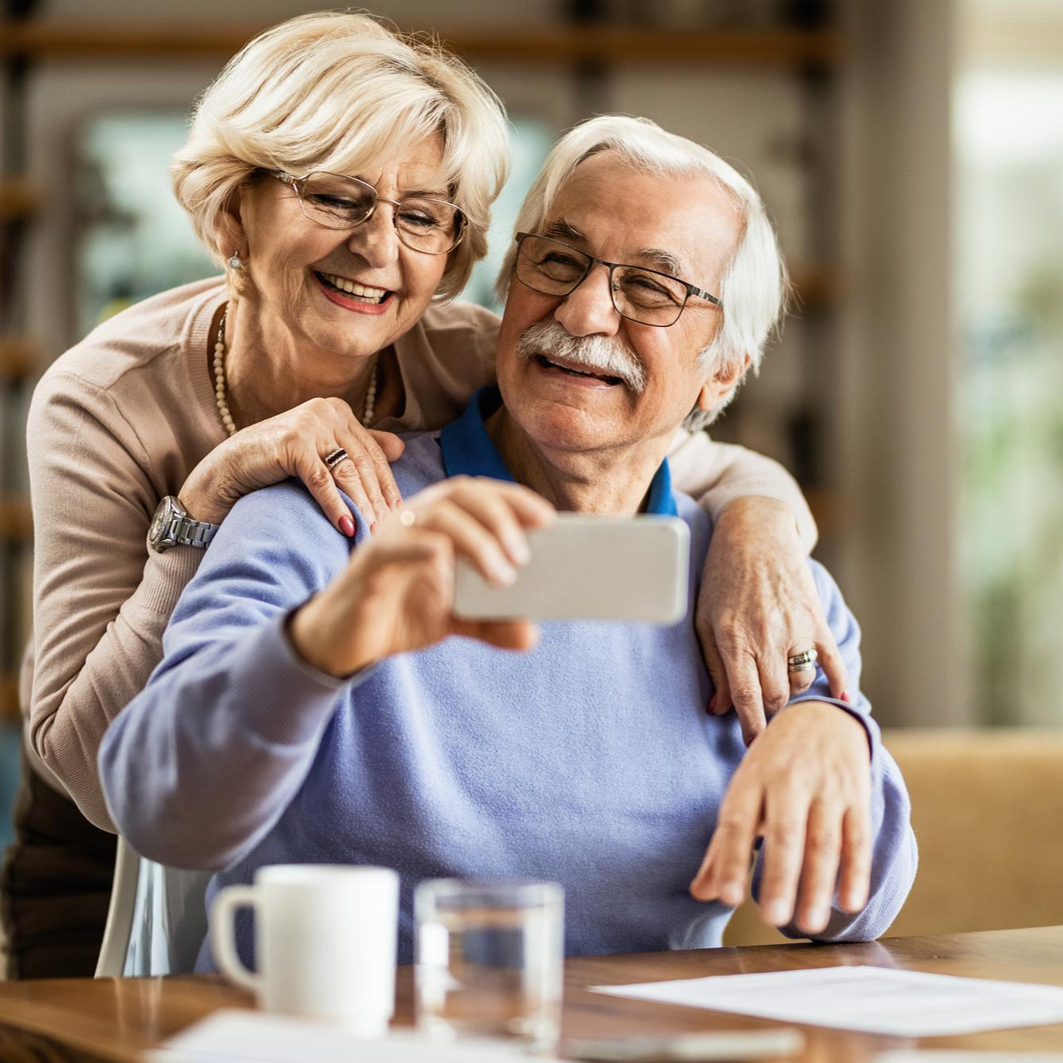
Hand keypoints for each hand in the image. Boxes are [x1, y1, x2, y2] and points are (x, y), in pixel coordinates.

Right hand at [179, 397, 404, 533]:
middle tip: (390, 530)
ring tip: (372, 534)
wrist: (228, 469)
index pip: (372, 453)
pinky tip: (347, 527)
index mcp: (338, 411)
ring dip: (362, 507)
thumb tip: (401, 448)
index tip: (400, 514)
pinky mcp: (292, 442)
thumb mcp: (321, 451)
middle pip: (363, 463)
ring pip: (346, 473)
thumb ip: (357, 446)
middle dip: (378, 500)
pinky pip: (322, 480)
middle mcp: (326, 411)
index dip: (387, 485)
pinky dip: (336, 506)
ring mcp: (309, 424)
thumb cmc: (276, 463)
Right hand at [289, 476, 555, 675]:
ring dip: (476, 538)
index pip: (480, 494)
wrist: (344, 641)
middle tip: (524, 555)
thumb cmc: (399, 614)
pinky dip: (422, 546)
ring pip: (435, 514)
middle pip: (460, 493)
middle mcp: (416, 518)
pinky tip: (444, 559)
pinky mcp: (370, 563)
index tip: (548, 519)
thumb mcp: (454, 620)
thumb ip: (491, 622)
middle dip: (500, 516)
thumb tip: (531, 634)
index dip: (514, 499)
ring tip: (501, 574)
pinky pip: (395, 544)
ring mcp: (392, 536)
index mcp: (439, 522)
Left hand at [690, 701, 871, 934]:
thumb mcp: (743, 792)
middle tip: (773, 918)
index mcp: (751, 779)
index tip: (726, 898)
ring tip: (808, 925)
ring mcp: (825, 786)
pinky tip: (849, 903)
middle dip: (780, 876)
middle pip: (784, 833)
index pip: (737, 822)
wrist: (820, 716)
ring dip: (817, 884)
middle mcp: (788, 780)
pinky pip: (857, 836)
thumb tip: (700, 893)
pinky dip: (856, 871)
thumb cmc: (772, 765)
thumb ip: (723, 845)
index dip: (731, 859)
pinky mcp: (856, 795)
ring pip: (823, 840)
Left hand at [696, 496, 848, 743]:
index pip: (745, 698)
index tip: (754, 750)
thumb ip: (713, 665)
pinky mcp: (817, 619)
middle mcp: (766, 636)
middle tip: (766, 718)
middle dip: (770, 713)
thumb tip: (719, 709)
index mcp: (733, 638)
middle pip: (775, 696)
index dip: (751, 730)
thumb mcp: (705, 619)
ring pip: (801, 682)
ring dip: (792, 692)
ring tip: (781, 687)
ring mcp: (796, 627)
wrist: (755, 532)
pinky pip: (832, 661)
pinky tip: (840, 699)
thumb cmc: (721, 577)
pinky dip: (839, 684)